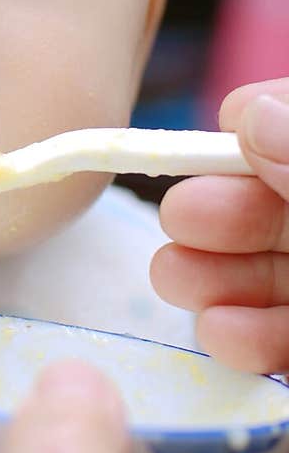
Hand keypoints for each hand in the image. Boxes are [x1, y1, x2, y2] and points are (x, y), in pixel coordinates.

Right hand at [152, 79, 288, 372]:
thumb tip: (249, 114)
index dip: (264, 121)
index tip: (226, 123)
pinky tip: (218, 333)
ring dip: (220, 276)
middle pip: (283, 203)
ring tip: (173, 279)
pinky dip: (253, 338)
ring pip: (279, 273)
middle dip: (225, 209)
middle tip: (177, 219)